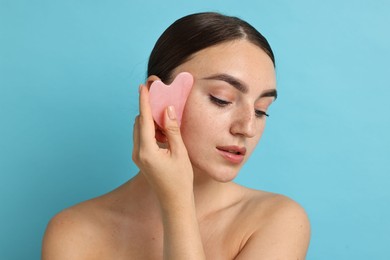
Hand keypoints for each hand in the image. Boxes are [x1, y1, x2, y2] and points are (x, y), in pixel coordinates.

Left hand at [132, 84, 193, 203]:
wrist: (174, 201)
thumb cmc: (180, 179)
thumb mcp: (179, 152)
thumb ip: (172, 130)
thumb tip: (168, 110)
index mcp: (146, 151)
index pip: (143, 120)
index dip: (144, 101)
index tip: (143, 86)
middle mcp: (137, 152)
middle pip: (139, 123)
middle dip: (149, 111)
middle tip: (163, 103)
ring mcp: (137, 156)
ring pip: (140, 130)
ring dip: (151, 122)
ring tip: (168, 123)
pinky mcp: (140, 159)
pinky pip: (142, 138)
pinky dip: (151, 131)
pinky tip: (165, 134)